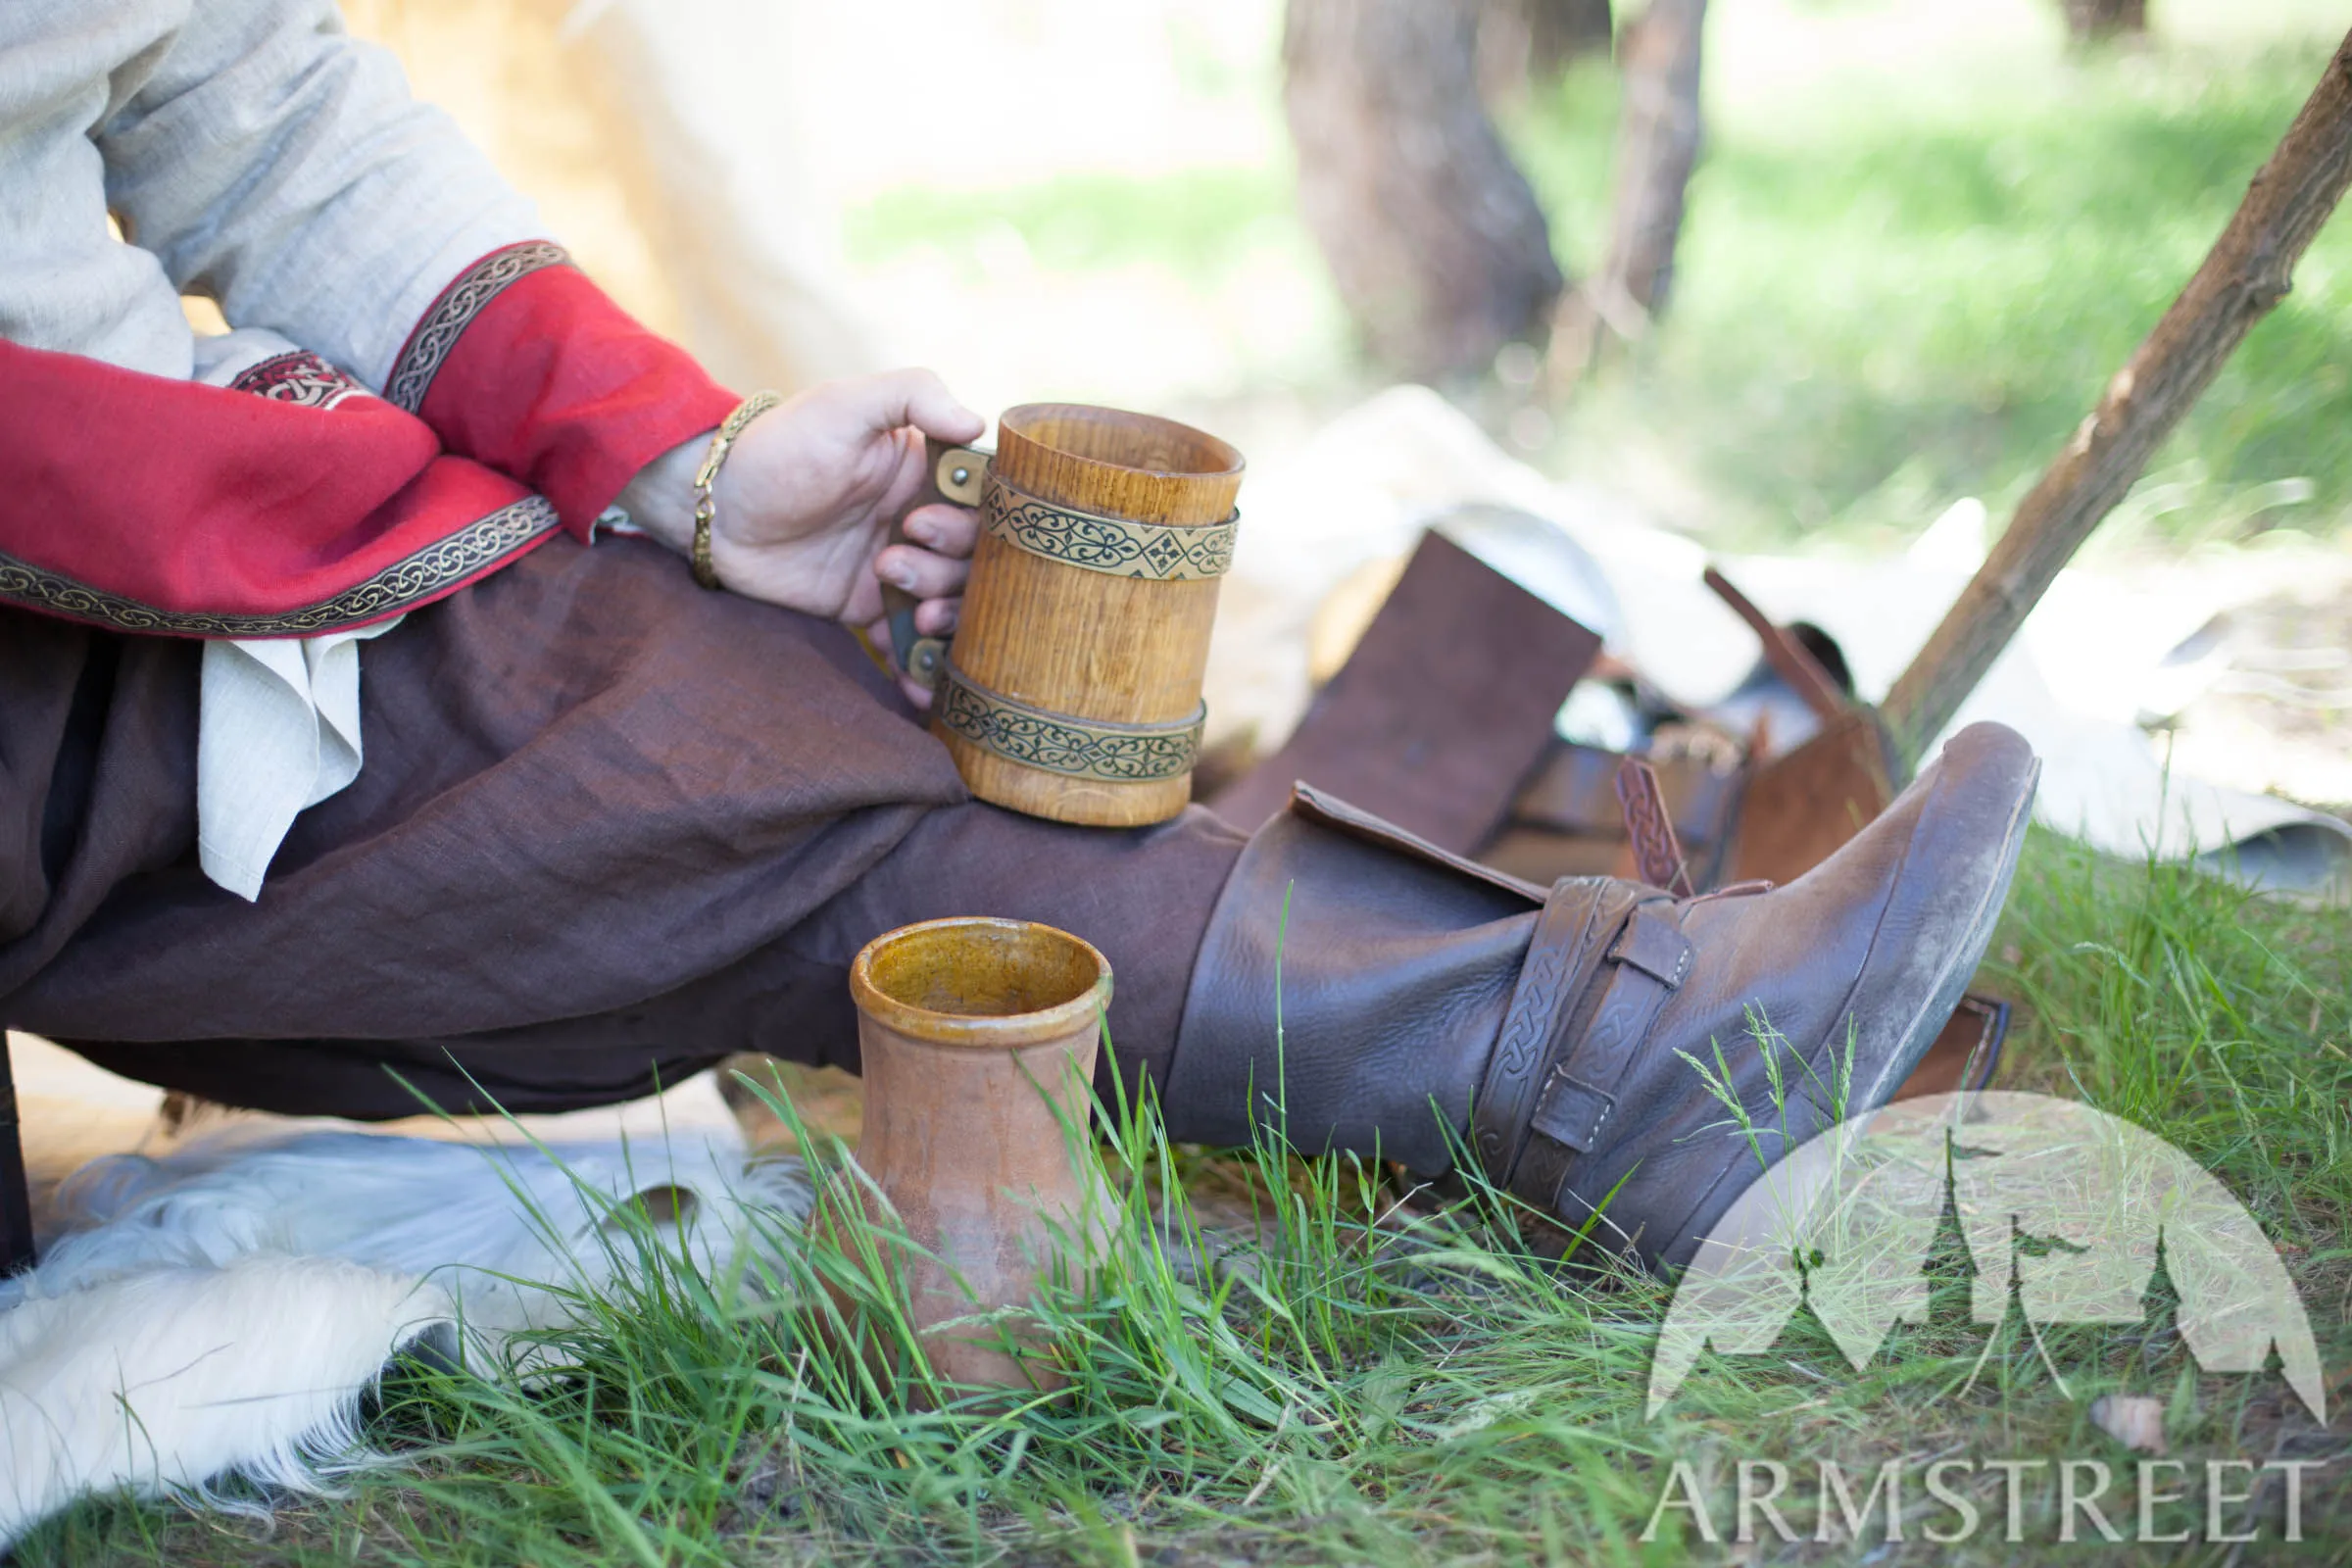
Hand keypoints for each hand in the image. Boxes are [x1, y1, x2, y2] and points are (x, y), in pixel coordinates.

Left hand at [619, 369, 984, 704]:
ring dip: (945, 617)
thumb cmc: (779, 446)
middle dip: (950, 571)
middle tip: (893, 560)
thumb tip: (976, 422)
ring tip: (912, 613)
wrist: (715, 509)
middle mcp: (921, 522)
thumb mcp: (844, 405)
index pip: (986, 505)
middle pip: (977, 561)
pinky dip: (923, 669)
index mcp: (926, 474)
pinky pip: (910, 642)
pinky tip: (921, 687)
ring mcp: (898, 569)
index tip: (921, 523)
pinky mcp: (868, 609)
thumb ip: (913, 393)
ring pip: (954, 604)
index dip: (972, 523)